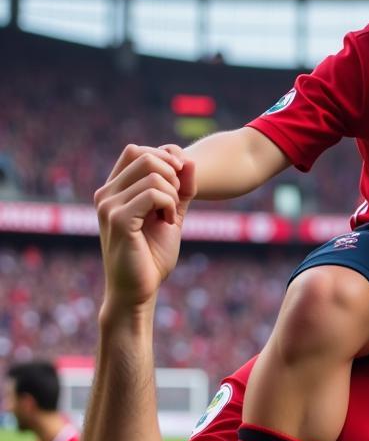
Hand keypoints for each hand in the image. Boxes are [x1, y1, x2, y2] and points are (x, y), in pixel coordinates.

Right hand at [93, 145, 195, 309]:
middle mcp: (105, 194)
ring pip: (153, 175)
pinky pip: (154, 194)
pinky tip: (169, 223)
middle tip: (176, 203)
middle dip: (172, 176)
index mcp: (113, 190)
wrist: (139, 289)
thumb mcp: (171, 214)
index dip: (163, 158)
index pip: (136, 151)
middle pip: (145, 156)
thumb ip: (181, 188)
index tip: (178, 184)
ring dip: (173, 195)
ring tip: (171, 217)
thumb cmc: (152, 255)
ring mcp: (108, 205)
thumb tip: (190, 159)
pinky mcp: (118, 219)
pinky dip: (170, 205)